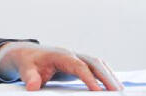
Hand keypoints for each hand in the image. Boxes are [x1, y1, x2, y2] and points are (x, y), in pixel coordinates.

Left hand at [0, 42, 123, 90]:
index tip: (98, 92)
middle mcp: (71, 54)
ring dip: (110, 76)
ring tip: (120, 92)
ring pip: (99, 64)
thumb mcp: (25, 69)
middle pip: (94, 63)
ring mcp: (76, 58)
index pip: (78, 66)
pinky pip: (97, 68)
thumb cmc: (27, 62)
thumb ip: (29, 77)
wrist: (25, 54)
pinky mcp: (79, 64)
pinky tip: (113, 87)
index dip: (89, 79)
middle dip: (107, 77)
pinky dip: (106, 76)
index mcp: (60, 55)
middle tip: (118, 93)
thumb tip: (32, 86)